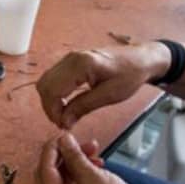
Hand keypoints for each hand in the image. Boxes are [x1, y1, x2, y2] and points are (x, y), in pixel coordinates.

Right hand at [36, 45, 168, 128]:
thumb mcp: (109, 95)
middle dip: (50, 107)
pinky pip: (53, 78)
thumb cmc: (129, 75)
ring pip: (46, 81)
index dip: (53, 111)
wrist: (140, 60)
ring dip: (51, 100)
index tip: (64, 126)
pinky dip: (55, 93)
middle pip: (44, 85)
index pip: (52, 90)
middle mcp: (70, 58)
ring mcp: (69, 58)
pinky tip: (67, 104)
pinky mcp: (71, 61)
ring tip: (65, 115)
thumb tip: (63, 122)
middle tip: (64, 122)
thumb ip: (83, 106)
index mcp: (80, 64)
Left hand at [37, 132, 161, 183]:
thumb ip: (74, 156)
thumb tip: (63, 139)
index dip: (51, 150)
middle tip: (73, 140)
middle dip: (65, 153)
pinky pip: (75, 175)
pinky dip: (83, 165)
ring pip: (65, 170)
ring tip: (92, 147)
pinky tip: (96, 160)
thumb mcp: (91, 175)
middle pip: (52, 170)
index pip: (44, 170)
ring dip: (77, 157)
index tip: (61, 136)